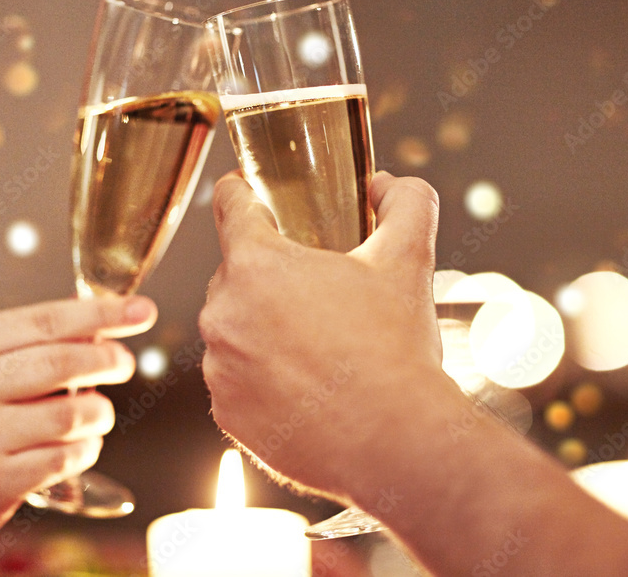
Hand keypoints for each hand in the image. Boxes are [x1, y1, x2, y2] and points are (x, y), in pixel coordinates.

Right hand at [0, 295, 155, 546]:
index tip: (141, 309)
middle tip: (124, 364)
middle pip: (62, 362)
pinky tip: (80, 445)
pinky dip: (86, 448)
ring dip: (100, 411)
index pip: (45, 320)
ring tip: (96, 412)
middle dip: (108, 359)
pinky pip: (66, 457)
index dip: (101, 314)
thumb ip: (26, 341)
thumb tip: (101, 320)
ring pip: (71, 413)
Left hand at [199, 171, 448, 502]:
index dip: (241, 191)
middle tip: (316, 293)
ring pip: (233, 329)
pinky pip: (235, 379)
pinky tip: (304, 387)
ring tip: (317, 349)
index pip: (230, 205)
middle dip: (268, 276)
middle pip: (234, 273)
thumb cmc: (395, 351)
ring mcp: (219, 367)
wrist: (394, 443)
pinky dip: (260, 378)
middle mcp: (223, 313)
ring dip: (262, 329)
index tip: (246, 190)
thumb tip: (386, 186)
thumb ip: (404, 203)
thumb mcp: (408, 260)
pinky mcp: (225, 412)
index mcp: (256, 265)